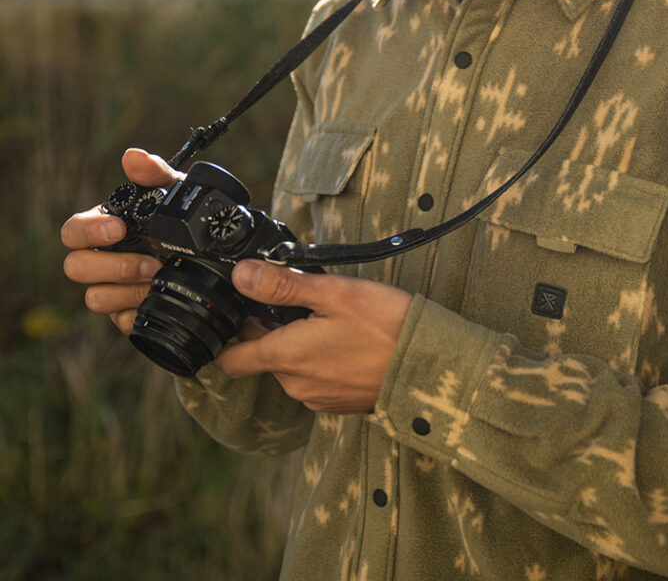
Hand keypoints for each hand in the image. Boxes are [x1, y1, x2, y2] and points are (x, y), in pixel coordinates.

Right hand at [61, 148, 181, 334]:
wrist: (218, 256)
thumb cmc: (186, 220)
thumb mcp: (177, 194)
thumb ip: (155, 174)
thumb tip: (133, 156)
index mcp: (105, 228)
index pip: (72, 231)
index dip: (89, 231)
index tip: (119, 228)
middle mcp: (102, 259)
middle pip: (75, 268)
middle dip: (113, 266)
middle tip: (151, 262)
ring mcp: (113, 288)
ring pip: (94, 298)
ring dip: (126, 290)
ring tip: (159, 278)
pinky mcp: (127, 313)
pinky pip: (119, 321)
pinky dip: (136, 312)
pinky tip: (156, 300)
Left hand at [213, 261, 413, 415]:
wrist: (430, 365)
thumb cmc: (387, 324)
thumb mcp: (335, 293)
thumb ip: (283, 283)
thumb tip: (241, 275)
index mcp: (288, 356)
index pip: (231, 359)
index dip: (227, 337)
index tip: (238, 314)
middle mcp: (296, 384)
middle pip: (265, 356)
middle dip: (273, 329)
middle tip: (301, 300)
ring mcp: (318, 397)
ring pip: (291, 367)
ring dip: (299, 344)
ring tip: (331, 318)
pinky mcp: (340, 403)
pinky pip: (316, 379)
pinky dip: (321, 359)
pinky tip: (347, 340)